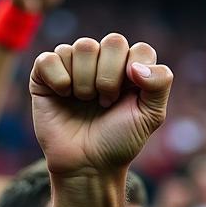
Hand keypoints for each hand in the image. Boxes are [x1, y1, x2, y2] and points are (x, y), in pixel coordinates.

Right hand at [30, 34, 172, 174]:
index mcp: (130, 68)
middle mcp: (103, 62)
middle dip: (112, 78)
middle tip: (105, 103)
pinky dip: (59, 80)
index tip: (126, 99)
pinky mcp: (45, 74)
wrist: (88, 165)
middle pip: (113, 41)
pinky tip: (63, 96)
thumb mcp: (150, 116)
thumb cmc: (119, 141)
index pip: (141, 49)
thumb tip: (135, 64)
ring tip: (85, 102)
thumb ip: (160, 83)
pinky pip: (51, 57)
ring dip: (86, 82)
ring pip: (83, 46)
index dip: (135, 74)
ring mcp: (74, 65)